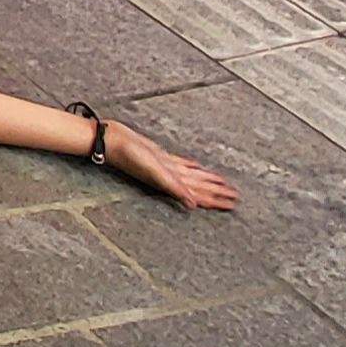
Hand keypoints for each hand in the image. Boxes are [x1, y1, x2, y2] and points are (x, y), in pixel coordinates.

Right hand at [107, 125, 236, 211]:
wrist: (110, 140)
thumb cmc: (128, 156)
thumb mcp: (153, 171)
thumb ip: (173, 187)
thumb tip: (193, 205)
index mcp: (171, 182)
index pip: (199, 194)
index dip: (216, 199)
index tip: (232, 204)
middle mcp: (171, 177)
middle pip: (200, 187)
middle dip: (217, 193)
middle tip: (235, 198)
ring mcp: (166, 167)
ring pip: (193, 177)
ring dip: (208, 182)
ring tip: (223, 185)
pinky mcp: (160, 156)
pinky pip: (182, 164)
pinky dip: (192, 167)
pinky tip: (197, 167)